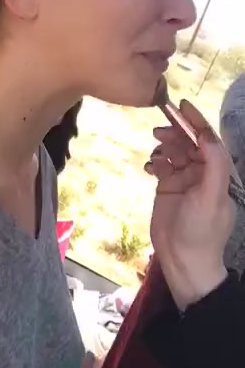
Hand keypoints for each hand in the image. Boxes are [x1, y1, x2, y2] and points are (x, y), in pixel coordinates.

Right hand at [147, 100, 234, 308]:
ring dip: (164, 146)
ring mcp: (183, 180)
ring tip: (155, 152)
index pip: (208, 141)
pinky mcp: (166, 188)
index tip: (182, 105)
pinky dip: (154, 162)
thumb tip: (206, 136)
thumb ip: (213, 165)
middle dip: (176, 133)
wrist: (183, 261)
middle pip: (189, 143)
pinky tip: (150, 168)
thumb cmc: (202, 231)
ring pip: (174, 151)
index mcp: (218, 174)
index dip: (197, 122)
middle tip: (159, 130)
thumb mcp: (211, 197)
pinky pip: (161, 165)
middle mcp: (201, 173)